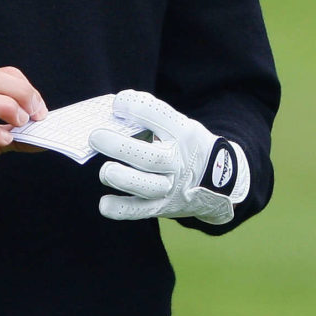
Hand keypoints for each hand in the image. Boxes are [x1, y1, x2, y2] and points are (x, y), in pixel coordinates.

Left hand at [91, 90, 247, 223]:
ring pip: (146, 186)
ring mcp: (169, 186)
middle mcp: (177, 161)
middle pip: (150, 157)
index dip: (135, 106)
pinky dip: (120, 209)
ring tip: (105, 171)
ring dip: (122, 178)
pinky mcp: (160, 207)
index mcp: (182, 133)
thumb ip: (149, 120)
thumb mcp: (179, 125)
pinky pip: (138, 211)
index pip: (159, 116)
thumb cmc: (186, 145)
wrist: (220, 180)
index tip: (118, 104)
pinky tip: (104, 203)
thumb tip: (110, 116)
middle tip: (95, 137)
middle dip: (120, 147)